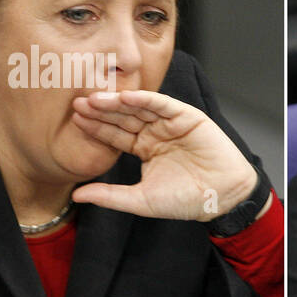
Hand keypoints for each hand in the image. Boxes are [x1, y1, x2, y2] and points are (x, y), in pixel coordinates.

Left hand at [69, 90, 258, 221]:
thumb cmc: (185, 200)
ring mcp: (170, 123)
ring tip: (96, 99)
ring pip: (140, 108)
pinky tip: (126, 96)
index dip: (96, 127)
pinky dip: (146, 99)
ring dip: (118, 102)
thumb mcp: (140, 200)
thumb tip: (76, 196)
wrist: (221, 198)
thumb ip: (109, 196)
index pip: (115, 134)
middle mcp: (155, 132)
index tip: (75, 120)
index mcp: (144, 148)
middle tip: (78, 103)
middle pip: (123, 118)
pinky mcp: (187, 117)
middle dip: (101, 111)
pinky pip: (163, 105)